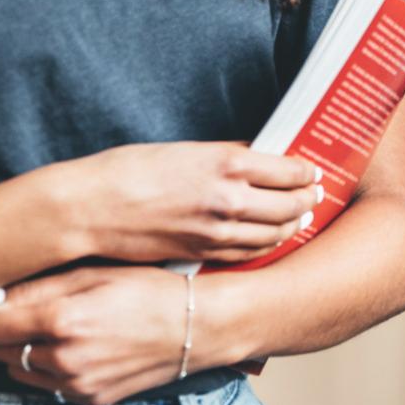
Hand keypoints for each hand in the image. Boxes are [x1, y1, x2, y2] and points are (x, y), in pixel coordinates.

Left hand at [0, 264, 207, 404]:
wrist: (196, 328)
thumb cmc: (147, 289)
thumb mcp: (94, 273)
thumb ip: (37, 287)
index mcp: (62, 321)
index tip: (3, 302)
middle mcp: (65, 359)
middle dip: (8, 332)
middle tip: (34, 313)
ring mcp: (78, 386)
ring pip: (20, 372)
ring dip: (27, 353)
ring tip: (60, 331)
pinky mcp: (90, 400)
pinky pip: (49, 387)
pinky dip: (52, 370)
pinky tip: (80, 349)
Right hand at [52, 143, 326, 265]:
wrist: (89, 208)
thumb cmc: (129, 170)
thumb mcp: (185, 150)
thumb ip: (226, 156)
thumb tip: (256, 157)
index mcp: (228, 163)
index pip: (290, 171)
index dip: (308, 173)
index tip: (314, 171)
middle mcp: (231, 199)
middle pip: (291, 205)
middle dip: (308, 200)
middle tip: (315, 195)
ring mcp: (219, 231)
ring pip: (274, 233)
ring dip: (292, 225)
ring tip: (300, 218)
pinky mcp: (203, 254)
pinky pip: (249, 254)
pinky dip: (266, 245)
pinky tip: (271, 239)